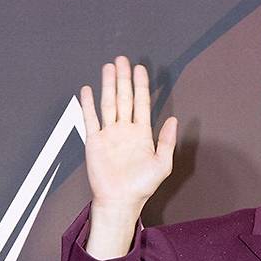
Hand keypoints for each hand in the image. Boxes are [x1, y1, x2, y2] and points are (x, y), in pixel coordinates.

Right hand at [79, 55, 177, 218]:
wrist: (120, 201)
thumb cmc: (141, 187)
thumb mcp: (162, 164)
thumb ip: (167, 141)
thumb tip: (173, 119)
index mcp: (142, 135)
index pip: (142, 104)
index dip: (141, 86)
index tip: (140, 69)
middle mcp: (125, 131)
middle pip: (124, 98)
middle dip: (124, 78)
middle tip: (123, 60)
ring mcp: (109, 134)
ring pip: (108, 103)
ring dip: (108, 85)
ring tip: (108, 68)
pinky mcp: (94, 141)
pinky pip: (90, 118)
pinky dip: (88, 104)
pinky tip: (87, 90)